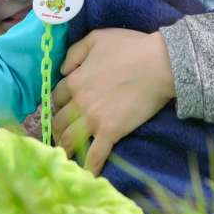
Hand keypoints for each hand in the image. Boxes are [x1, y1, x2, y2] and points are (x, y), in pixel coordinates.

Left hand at [51, 29, 175, 174]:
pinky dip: (89, 167)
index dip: (58, 105)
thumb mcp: (96, 38)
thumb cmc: (129, 47)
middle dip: (58, 129)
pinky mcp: (110, 132)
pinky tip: (86, 175)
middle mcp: (78, 102)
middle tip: (61, 136)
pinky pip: (95, 155)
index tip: (62, 111)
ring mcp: (93, 119)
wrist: (157, 63)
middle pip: (59, 121)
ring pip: (69, 140)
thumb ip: (74, 52)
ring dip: (65, 149)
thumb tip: (62, 70)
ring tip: (65, 157)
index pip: (55, 98)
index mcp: (73, 81)